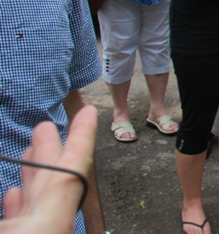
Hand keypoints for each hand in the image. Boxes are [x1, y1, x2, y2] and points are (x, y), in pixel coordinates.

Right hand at [1, 106, 97, 233]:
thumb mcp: (23, 222)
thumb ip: (14, 200)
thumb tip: (14, 186)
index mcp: (51, 223)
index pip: (73, 170)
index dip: (82, 137)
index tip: (89, 113)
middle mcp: (50, 228)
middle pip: (54, 182)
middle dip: (50, 152)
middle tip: (44, 126)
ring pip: (38, 202)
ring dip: (33, 175)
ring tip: (27, 152)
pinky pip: (23, 222)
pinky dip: (20, 205)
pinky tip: (13, 193)